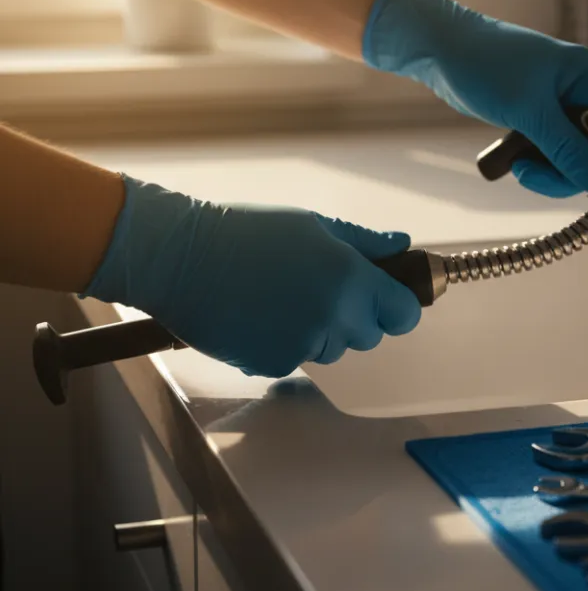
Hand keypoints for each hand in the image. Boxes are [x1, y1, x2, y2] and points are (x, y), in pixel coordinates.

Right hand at [82, 176, 420, 377]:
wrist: (181, 257)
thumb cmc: (247, 232)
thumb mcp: (313, 225)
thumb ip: (364, 242)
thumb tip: (402, 246)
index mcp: (351, 278)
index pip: (404, 314)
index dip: (397, 307)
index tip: (385, 299)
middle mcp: (334, 316)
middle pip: (370, 335)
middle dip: (355, 318)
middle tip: (319, 289)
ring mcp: (304, 345)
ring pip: (333, 349)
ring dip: (319, 331)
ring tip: (282, 297)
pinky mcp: (274, 365)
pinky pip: (297, 359)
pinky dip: (285, 344)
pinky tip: (260, 315)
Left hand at [362, 0, 587, 216]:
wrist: (438, 49)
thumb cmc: (483, 66)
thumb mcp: (528, 111)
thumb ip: (566, 149)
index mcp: (585, 75)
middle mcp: (575, 89)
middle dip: (567, 171)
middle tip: (532, 178)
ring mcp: (554, 104)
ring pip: (567, 155)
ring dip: (545, 170)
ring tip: (516, 166)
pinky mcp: (532, 116)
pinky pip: (546, 151)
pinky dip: (532, 162)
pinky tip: (510, 161)